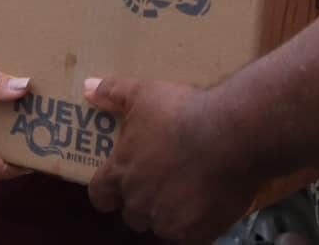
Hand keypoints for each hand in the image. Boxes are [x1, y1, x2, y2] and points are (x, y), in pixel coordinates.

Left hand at [86, 77, 257, 240]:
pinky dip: (195, 224)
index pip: (99, 195)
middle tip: (165, 178)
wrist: (231, 135)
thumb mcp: (144, 93)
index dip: (108, 190)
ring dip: (169, 212)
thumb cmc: (183, 113)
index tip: (119, 183)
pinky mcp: (195, 234)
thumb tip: (86, 88)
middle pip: (132, 211)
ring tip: (189, 189)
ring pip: (160, 224)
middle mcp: (138, 202)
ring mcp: (166, 221)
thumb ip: (112, 92)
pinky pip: (188, 236)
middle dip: (144, 198)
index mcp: (121, 173)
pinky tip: (207, 203)